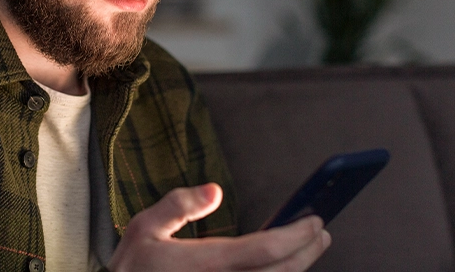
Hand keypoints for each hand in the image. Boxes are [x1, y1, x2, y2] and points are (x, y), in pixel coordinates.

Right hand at [106, 183, 330, 271]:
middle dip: (307, 252)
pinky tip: (282, 268)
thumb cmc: (133, 268)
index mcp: (202, 264)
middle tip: (321, 232)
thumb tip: (215, 190)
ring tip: (309, 248)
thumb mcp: (144, 228)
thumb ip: (178, 205)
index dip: (295, 235)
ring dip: (298, 269)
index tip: (314, 220)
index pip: (263, 249)